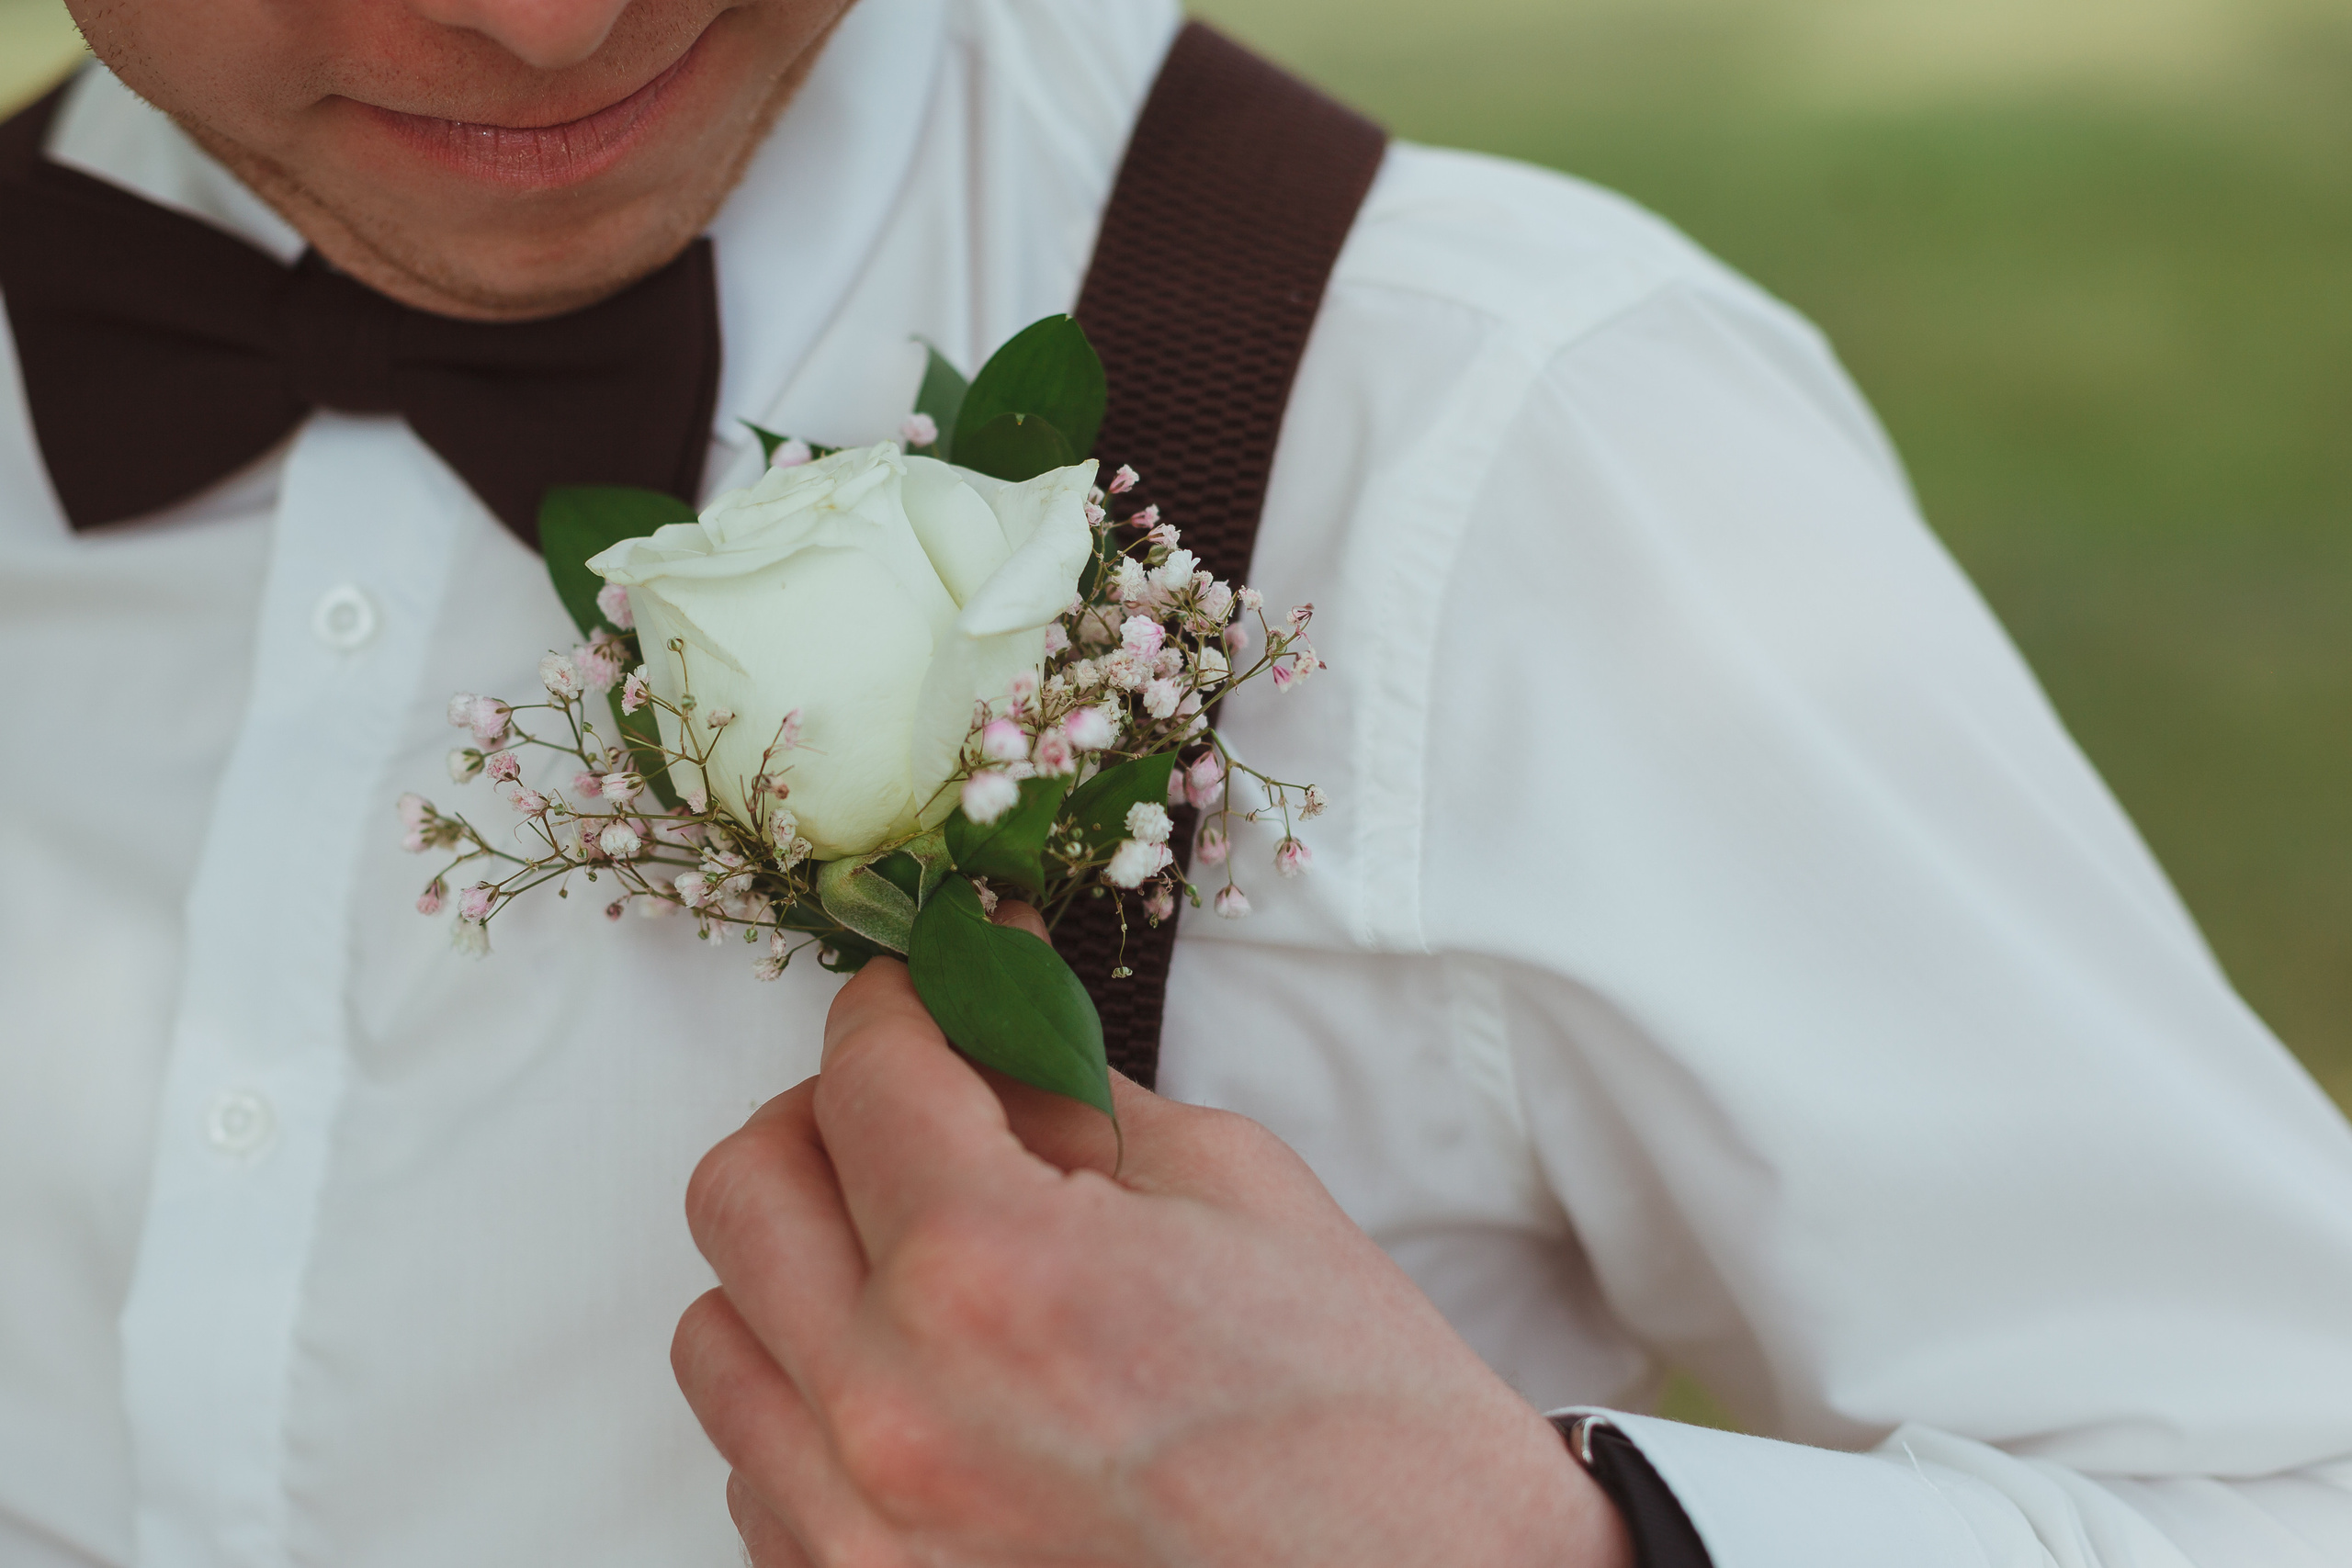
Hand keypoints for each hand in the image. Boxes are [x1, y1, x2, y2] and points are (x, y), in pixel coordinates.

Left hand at [672, 909, 1631, 1567]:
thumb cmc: (1365, 1423)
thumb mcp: (1234, 1192)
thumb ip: (1068, 1097)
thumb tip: (982, 1025)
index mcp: (994, 1270)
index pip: (865, 1072)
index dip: (897, 1002)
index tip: (923, 990)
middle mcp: (890, 1410)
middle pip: (742, 1188)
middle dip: (823, 1115)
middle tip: (909, 1110)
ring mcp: (859, 1536)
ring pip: (719, 1335)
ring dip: (801, 1266)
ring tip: (912, 1263)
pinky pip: (755, 1469)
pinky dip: (814, 1402)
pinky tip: (924, 1386)